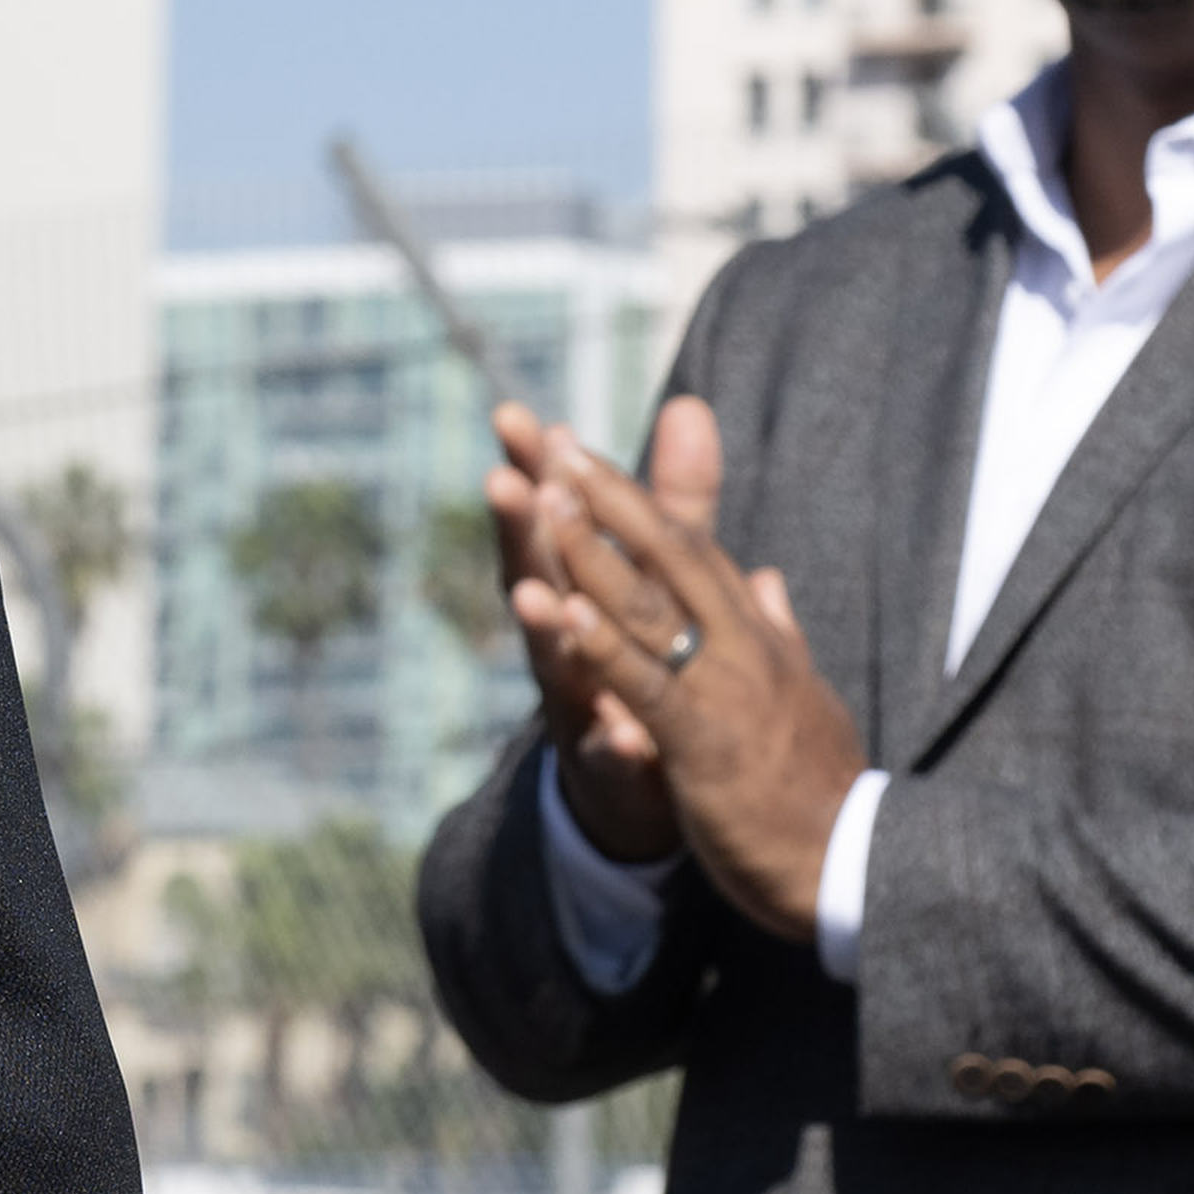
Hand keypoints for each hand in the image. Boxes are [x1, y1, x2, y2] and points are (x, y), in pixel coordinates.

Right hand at [487, 397, 717, 862]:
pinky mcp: (610, 770)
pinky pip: (610, 759)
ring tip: (535, 597)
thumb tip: (691, 406)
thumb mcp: (661, 575)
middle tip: (503, 482)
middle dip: (520, 532)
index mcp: (580, 591)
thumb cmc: (646, 661)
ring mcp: (582, 705)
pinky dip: (613, 747)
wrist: (649, 786)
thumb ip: (673, 501)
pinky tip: (621, 738)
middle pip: (538, 578)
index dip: (534, 470)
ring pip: (559, 665)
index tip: (516, 417)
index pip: (554, 520)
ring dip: (546, 631)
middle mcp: (568, 642)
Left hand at [503, 400, 863, 944]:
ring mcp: (724, 690)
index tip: (583, 455)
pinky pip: (645, 683)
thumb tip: (766, 580)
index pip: (693, 551)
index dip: (637, 501)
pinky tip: (560, 610)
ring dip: (593, 551)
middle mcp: (744, 646)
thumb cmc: (821, 789)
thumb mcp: (805, 694)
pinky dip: (601, 644)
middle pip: (670, 552)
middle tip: (552, 441)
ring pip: (650, 606)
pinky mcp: (703, 743)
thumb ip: (781, 631)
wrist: (851, 867)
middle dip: (609, 495)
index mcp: (759, 637)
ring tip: (543, 497)